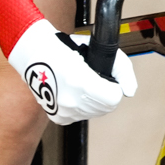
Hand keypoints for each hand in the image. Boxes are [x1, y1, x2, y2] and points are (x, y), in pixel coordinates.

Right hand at [6, 19, 136, 124]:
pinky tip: (74, 93)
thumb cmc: (63, 48)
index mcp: (80, 82)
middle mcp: (71, 100)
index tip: (109, 80)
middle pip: (106, 108)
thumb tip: (129, 91)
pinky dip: (81, 106)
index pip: (114, 98)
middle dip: (106, 95)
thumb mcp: (95, 49)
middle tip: (97, 81)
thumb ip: (121, 69)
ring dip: (95, 101)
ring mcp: (64, 110)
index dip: (115, 87)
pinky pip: (80, 116)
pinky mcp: (58, 116)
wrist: (34, 54)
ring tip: (84, 85)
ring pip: (94, 113)